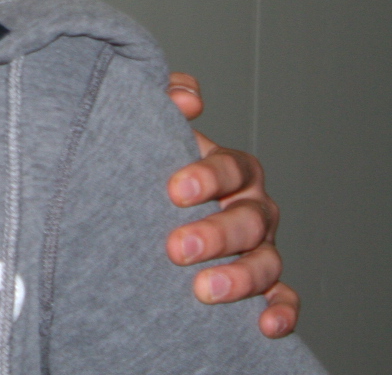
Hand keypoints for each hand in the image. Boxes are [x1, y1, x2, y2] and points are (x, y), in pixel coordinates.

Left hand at [164, 72, 298, 337]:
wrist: (141, 208)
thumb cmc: (152, 166)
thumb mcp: (151, 127)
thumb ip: (165, 99)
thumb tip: (187, 99)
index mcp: (231, 170)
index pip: (231, 168)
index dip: (208, 177)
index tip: (174, 190)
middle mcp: (252, 208)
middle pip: (249, 219)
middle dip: (216, 234)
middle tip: (176, 248)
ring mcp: (258, 248)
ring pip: (267, 262)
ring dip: (241, 277)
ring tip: (204, 288)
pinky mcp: (260, 286)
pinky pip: (283, 299)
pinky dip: (280, 312)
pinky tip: (263, 324)